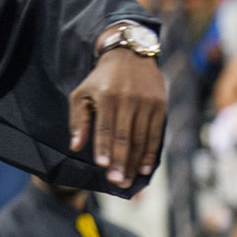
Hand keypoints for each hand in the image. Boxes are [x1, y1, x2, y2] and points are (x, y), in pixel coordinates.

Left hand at [68, 48, 166, 190]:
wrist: (130, 54)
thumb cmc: (100, 79)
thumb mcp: (82, 93)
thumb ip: (78, 120)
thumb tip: (75, 146)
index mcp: (107, 96)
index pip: (105, 127)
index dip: (104, 147)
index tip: (103, 166)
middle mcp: (128, 99)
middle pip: (125, 136)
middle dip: (121, 162)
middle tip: (116, 182)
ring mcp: (147, 103)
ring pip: (141, 138)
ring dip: (135, 163)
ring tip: (128, 181)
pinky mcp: (160, 105)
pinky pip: (156, 134)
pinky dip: (151, 153)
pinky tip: (146, 169)